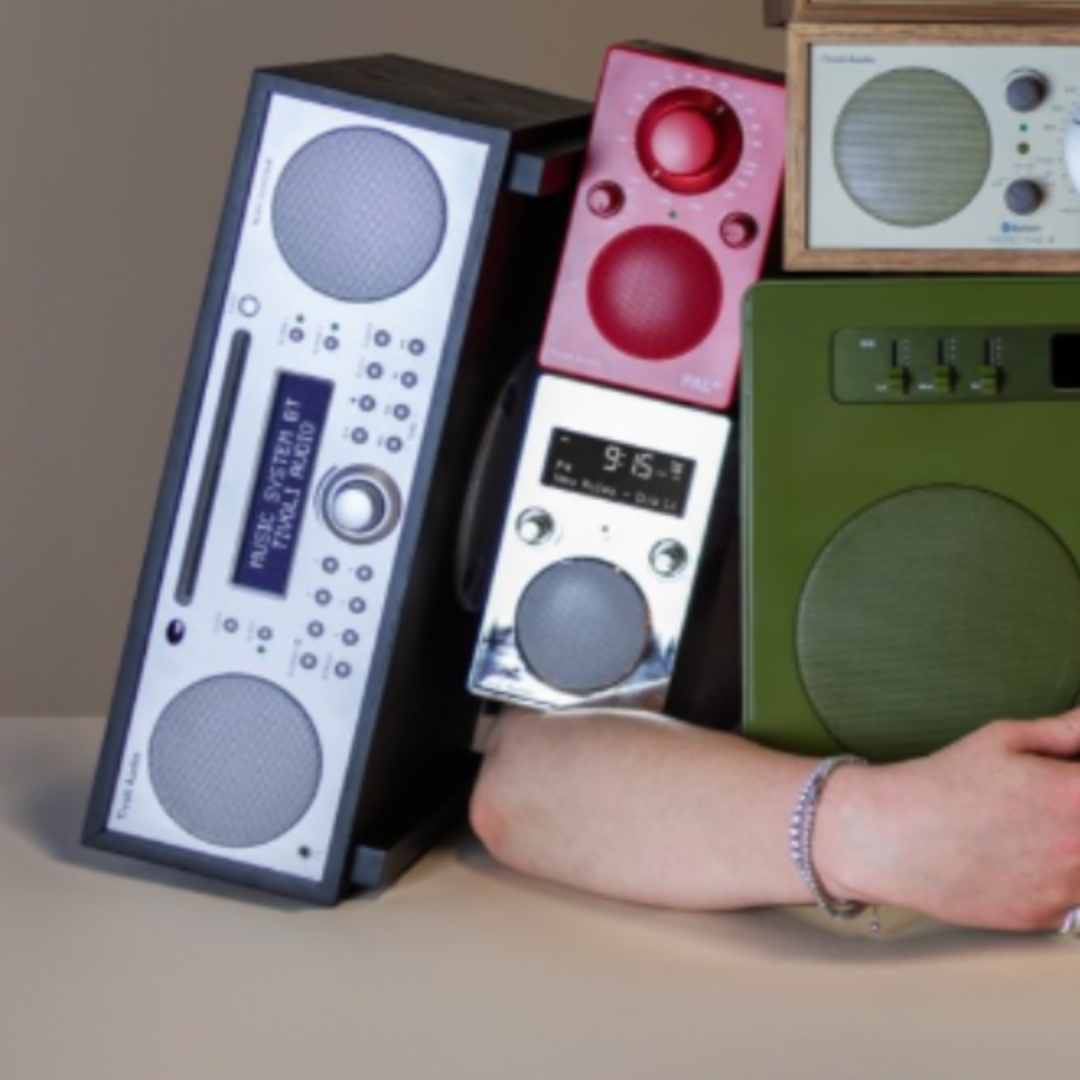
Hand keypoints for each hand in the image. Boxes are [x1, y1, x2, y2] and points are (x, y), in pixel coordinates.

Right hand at [815, 709, 1079, 931]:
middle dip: (1073, 813)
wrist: (894, 837)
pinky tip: (1020, 856)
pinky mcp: (1047, 917)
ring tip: (1029, 829)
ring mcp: (1067, 889)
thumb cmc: (944, 783)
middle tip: (1046, 806)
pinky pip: (1072, 898)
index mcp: (1076, 795)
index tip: (1070, 782)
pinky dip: (1057, 878)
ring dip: (1070, 847)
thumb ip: (1065, 730)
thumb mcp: (1003, 739)